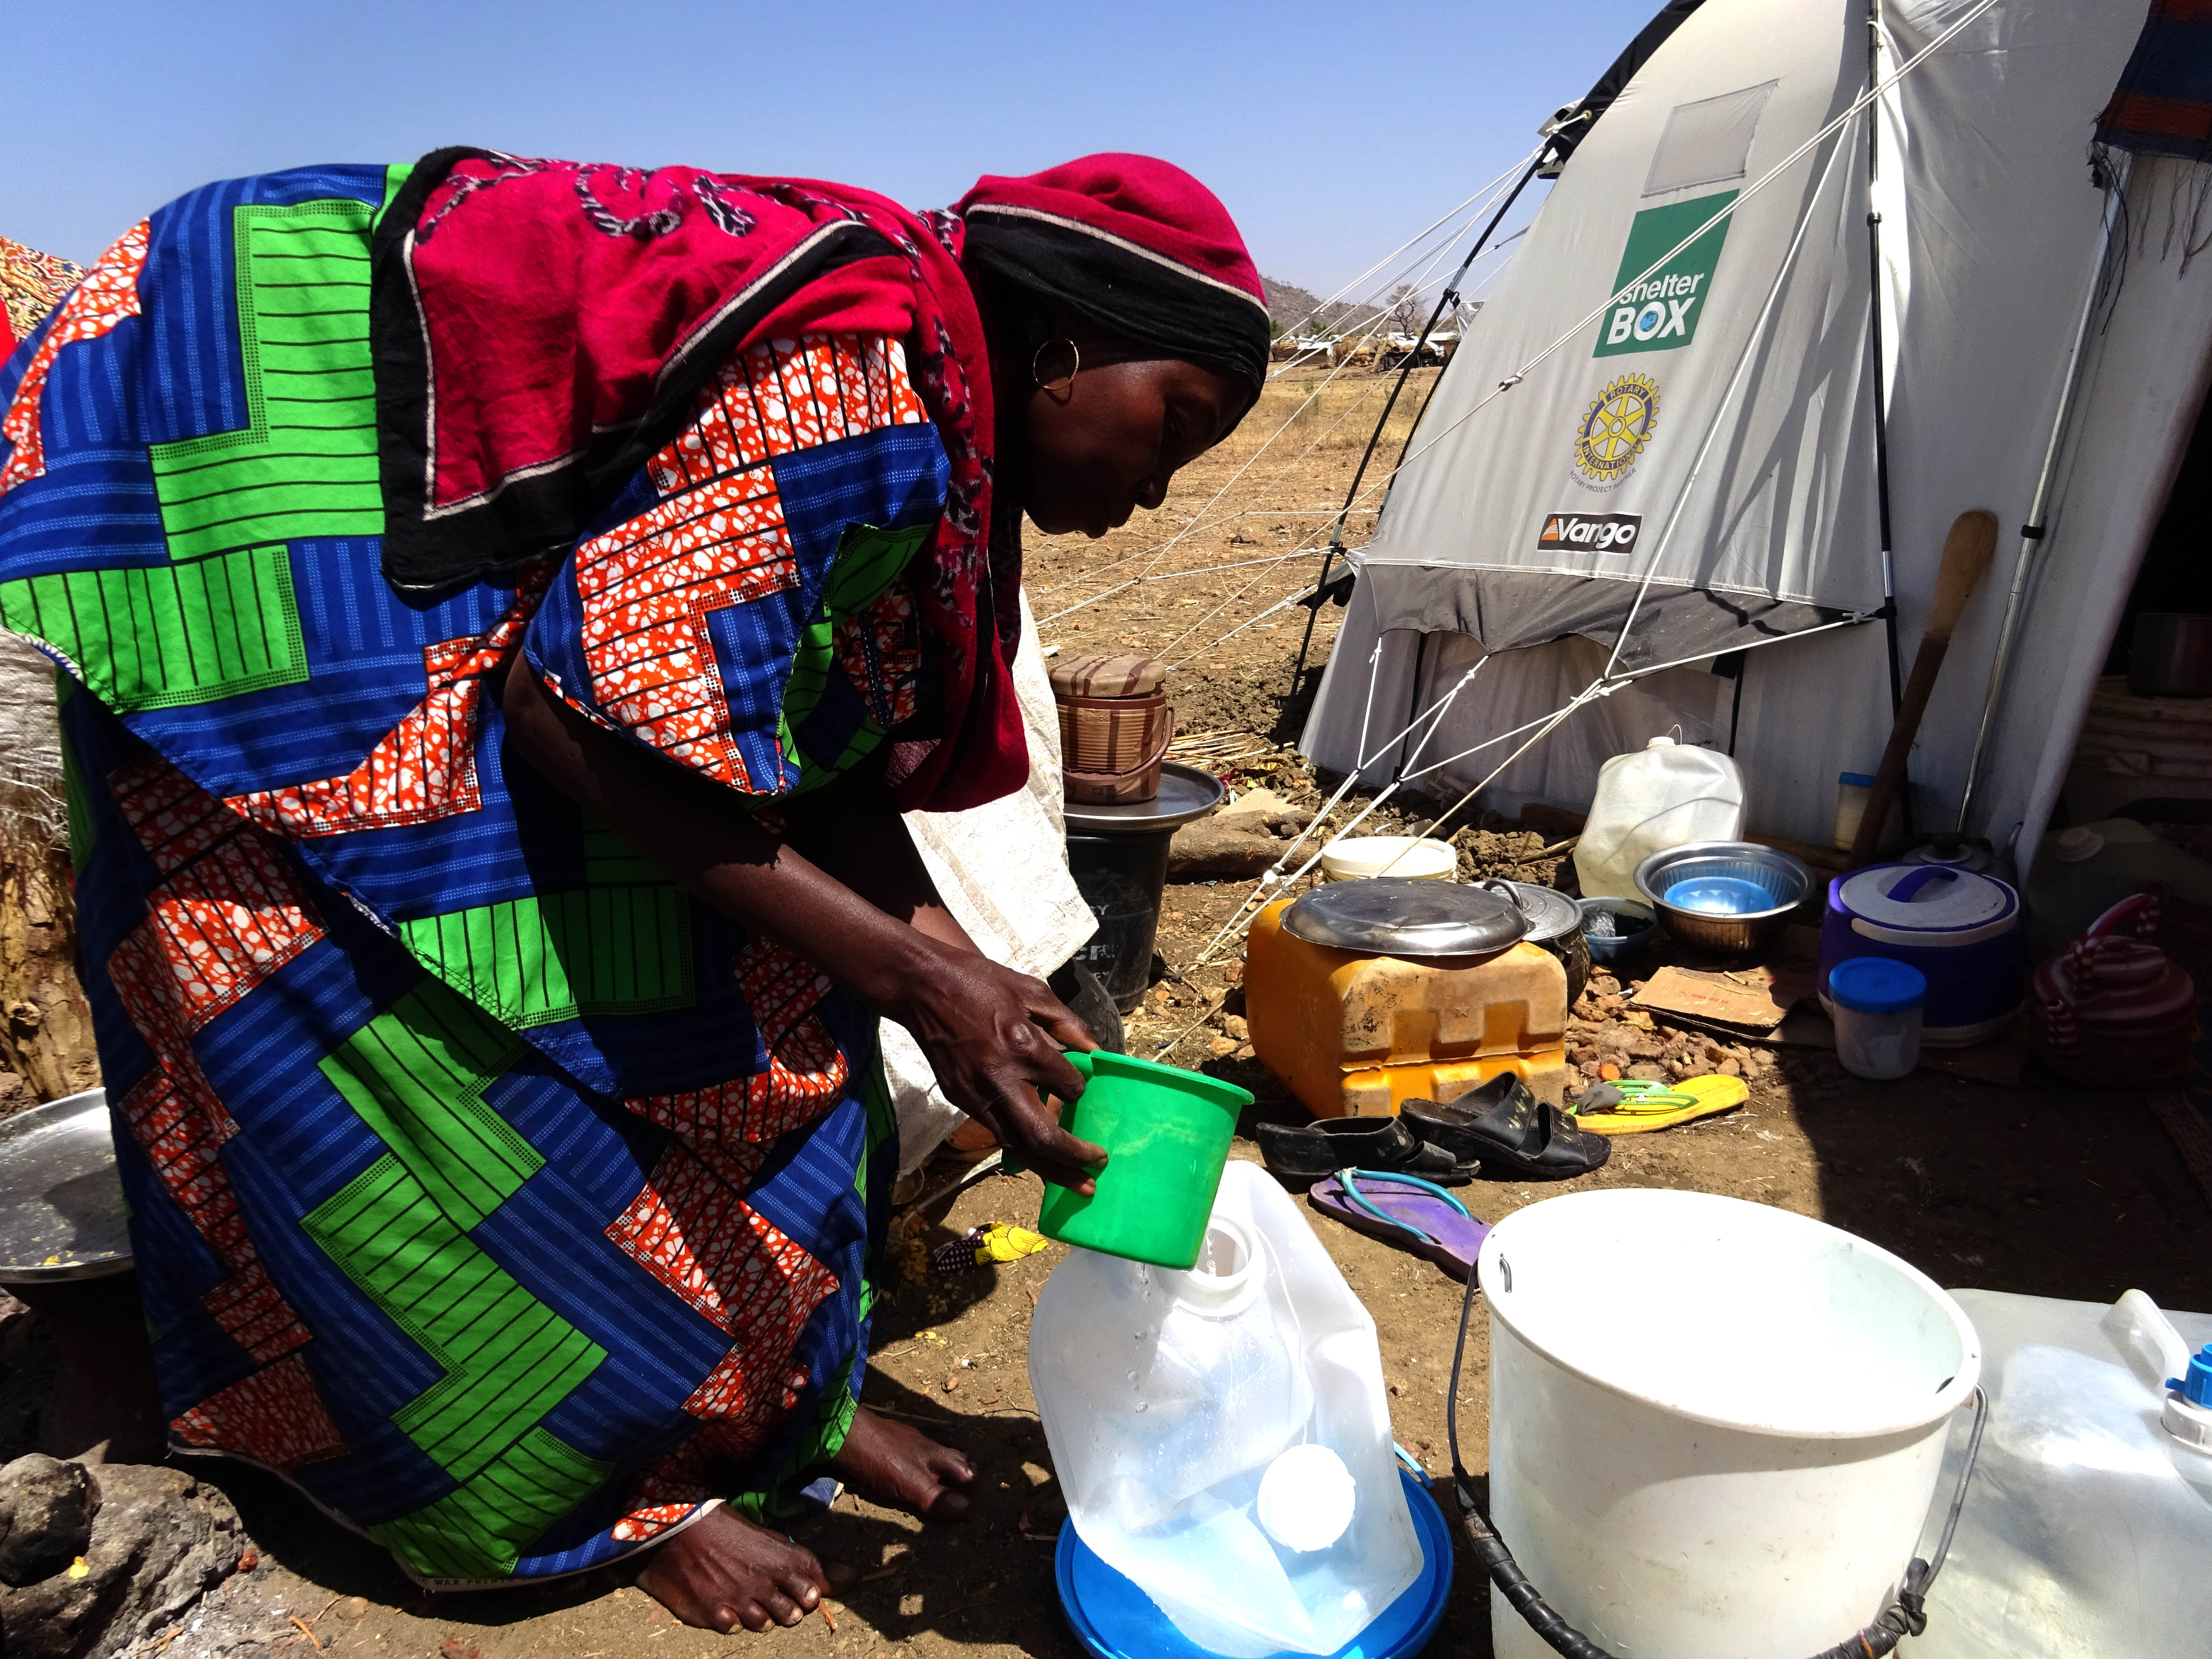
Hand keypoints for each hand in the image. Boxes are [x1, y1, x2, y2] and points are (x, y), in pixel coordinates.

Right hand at [887, 941, 1107, 1192]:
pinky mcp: (960, 1100)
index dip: (1079, 1090)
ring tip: (1078, 1185)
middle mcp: (1000, 1080)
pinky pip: (997, 1133)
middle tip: (1099, 1166)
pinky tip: (1041, 1162)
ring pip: (1017, 1147)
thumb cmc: (981, 983)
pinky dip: (1021, 1150)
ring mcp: (976, 1095)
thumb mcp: (1033, 991)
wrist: (923, 986)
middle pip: (1042, 1136)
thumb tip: (1094, 1050)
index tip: (1079, 1088)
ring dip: (1050, 1170)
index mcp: (1023, 1047)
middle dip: (1074, 1158)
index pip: (1068, 1086)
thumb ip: (1067, 1022)